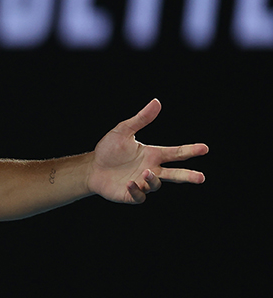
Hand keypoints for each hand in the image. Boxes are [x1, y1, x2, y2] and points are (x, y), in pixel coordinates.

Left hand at [88, 99, 207, 203]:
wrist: (91, 167)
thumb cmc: (109, 150)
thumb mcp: (123, 131)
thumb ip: (141, 119)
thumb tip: (156, 102)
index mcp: (153, 155)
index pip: (175, 153)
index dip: (190, 151)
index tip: (204, 148)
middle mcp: (151, 170)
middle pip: (174, 174)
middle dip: (188, 176)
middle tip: (201, 177)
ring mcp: (142, 183)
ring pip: (155, 184)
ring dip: (152, 180)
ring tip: (145, 172)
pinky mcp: (131, 194)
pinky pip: (139, 195)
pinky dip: (137, 190)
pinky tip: (130, 183)